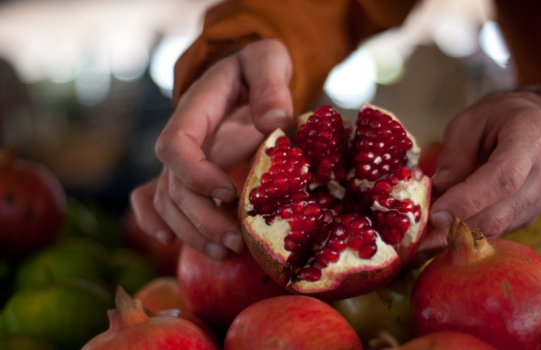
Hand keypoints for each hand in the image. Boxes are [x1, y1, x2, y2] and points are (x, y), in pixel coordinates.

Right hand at [130, 39, 293, 258]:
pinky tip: (170, 242)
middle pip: (173, 186)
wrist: (246, 74)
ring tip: (227, 252)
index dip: (196, 175)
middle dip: (201, 219)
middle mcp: (184, 139)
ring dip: (191, 232)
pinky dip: (156, 221)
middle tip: (237, 242)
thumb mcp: (268, 60)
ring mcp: (183, 159)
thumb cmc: (257, 67)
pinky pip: (155, 198)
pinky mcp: (189, 173)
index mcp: (197, 110)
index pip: (176, 145)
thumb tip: (276, 121)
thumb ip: (270, 85)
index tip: (229, 194)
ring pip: (168, 202)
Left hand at [417, 84, 540, 254]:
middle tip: (420, 241)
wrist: (535, 121)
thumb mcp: (467, 123)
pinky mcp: (539, 212)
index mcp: (533, 135)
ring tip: (427, 238)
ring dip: (461, 235)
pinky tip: (449, 230)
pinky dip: (474, 233)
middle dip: (456, 228)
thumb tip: (438, 193)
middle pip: (501, 211)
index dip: (467, 201)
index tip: (435, 215)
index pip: (503, 177)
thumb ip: (453, 156)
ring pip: (500, 226)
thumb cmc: (497, 117)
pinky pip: (503, 228)